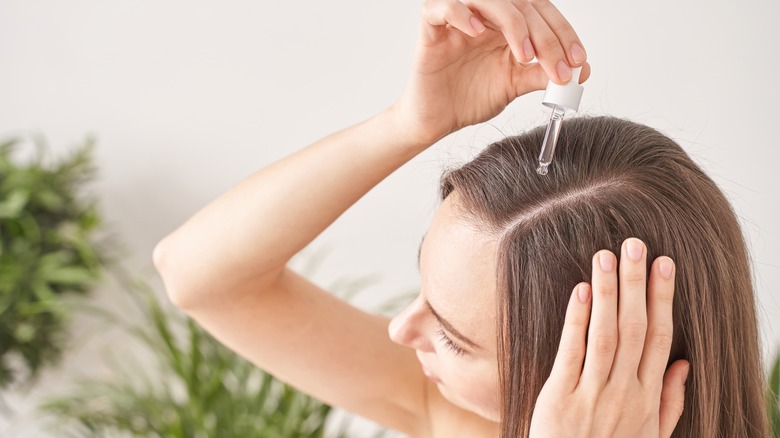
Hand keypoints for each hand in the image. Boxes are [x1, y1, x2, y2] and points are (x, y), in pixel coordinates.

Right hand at [392, 0, 590, 147]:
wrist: (436, 120)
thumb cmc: (469, 98)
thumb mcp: (515, 85)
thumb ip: (543, 74)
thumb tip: (581, 71)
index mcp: (506, 24)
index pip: (541, 12)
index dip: (563, 33)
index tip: (577, 62)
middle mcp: (485, 15)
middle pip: (522, 5)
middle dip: (546, 37)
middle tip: (559, 68)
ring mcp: (458, 18)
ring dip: (513, 23)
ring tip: (524, 55)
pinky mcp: (432, 28)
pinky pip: (444, 6)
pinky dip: (462, 14)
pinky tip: (477, 33)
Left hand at [530, 238, 689, 436]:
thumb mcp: (651, 436)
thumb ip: (670, 401)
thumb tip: (685, 363)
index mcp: (647, 397)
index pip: (659, 337)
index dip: (662, 299)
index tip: (664, 264)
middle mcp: (624, 392)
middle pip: (635, 329)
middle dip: (636, 284)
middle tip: (635, 244)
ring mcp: (592, 394)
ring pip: (606, 335)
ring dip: (609, 293)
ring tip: (607, 256)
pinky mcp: (560, 397)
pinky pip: (571, 352)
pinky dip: (576, 320)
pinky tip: (581, 291)